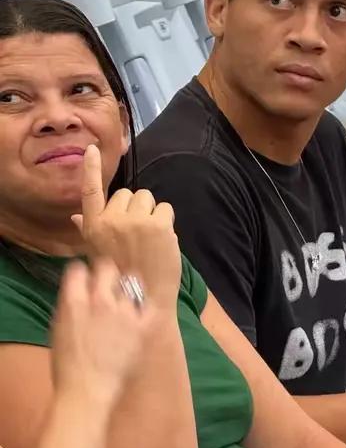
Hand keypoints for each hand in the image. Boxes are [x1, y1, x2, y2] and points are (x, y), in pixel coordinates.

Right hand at [49, 259, 152, 404]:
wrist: (87, 389)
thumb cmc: (67, 364)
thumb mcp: (59, 328)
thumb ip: (71, 305)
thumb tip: (81, 291)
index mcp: (74, 302)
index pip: (78, 269)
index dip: (82, 272)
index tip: (86, 278)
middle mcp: (100, 301)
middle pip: (107, 268)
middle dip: (106, 272)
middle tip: (108, 281)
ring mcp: (125, 313)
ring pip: (131, 282)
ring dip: (126, 288)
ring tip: (125, 297)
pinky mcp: (143, 326)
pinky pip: (150, 305)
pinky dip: (146, 305)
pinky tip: (142, 310)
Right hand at [71, 145, 180, 306]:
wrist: (145, 298)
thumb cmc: (122, 275)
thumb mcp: (98, 252)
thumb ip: (89, 229)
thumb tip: (77, 215)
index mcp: (94, 226)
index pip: (91, 191)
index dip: (91, 169)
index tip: (91, 149)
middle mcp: (112, 221)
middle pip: (129, 193)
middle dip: (136, 207)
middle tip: (138, 232)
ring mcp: (135, 222)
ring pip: (148, 198)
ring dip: (152, 212)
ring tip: (151, 235)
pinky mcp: (158, 225)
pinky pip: (165, 208)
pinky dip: (167, 220)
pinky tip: (163, 239)